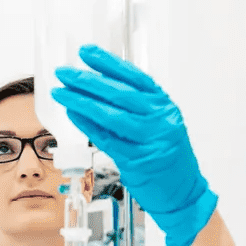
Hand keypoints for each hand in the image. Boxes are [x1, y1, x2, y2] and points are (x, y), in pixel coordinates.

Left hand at [51, 44, 218, 245]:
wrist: (184, 192)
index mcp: (164, 105)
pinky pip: (107, 139)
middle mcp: (160, 119)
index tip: (86, 52)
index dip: (108, 63)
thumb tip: (99, 87)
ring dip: (82, 101)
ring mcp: (150, 140)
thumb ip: (136, 107)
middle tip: (64, 72)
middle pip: (120, 94)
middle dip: (88, 80)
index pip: (134, 77)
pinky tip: (72, 114)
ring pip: (111, 115)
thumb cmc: (166, 157)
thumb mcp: (159, 124)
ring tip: (61, 92)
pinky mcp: (138, 160)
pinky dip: (87, 125)